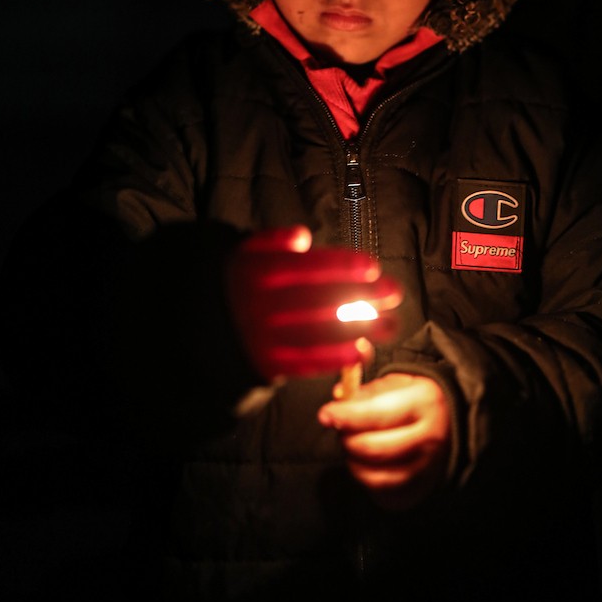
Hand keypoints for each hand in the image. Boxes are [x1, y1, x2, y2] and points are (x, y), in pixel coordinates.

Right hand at [224, 226, 401, 381]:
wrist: (207, 323)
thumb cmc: (245, 281)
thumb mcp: (249, 252)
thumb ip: (276, 242)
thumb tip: (302, 238)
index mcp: (254, 270)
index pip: (302, 267)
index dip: (339, 266)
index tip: (373, 267)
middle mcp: (256, 304)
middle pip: (315, 299)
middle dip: (359, 296)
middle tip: (394, 292)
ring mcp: (259, 336)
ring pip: (313, 333)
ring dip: (356, 330)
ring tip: (390, 325)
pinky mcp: (265, 363)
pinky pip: (302, 363)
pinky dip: (333, 359)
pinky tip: (362, 351)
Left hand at [317, 372, 450, 509]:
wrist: (447, 424)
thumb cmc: (413, 400)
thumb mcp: (395, 383)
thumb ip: (365, 389)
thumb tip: (339, 395)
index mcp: (424, 401)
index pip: (377, 413)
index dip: (346, 415)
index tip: (326, 414)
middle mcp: (429, 435)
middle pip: (372, 446)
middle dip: (346, 438)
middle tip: (338, 428)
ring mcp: (425, 464)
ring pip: (373, 472)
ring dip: (352, 458)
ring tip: (350, 441)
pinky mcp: (419, 484)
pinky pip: (380, 488)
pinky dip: (361, 474)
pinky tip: (359, 459)